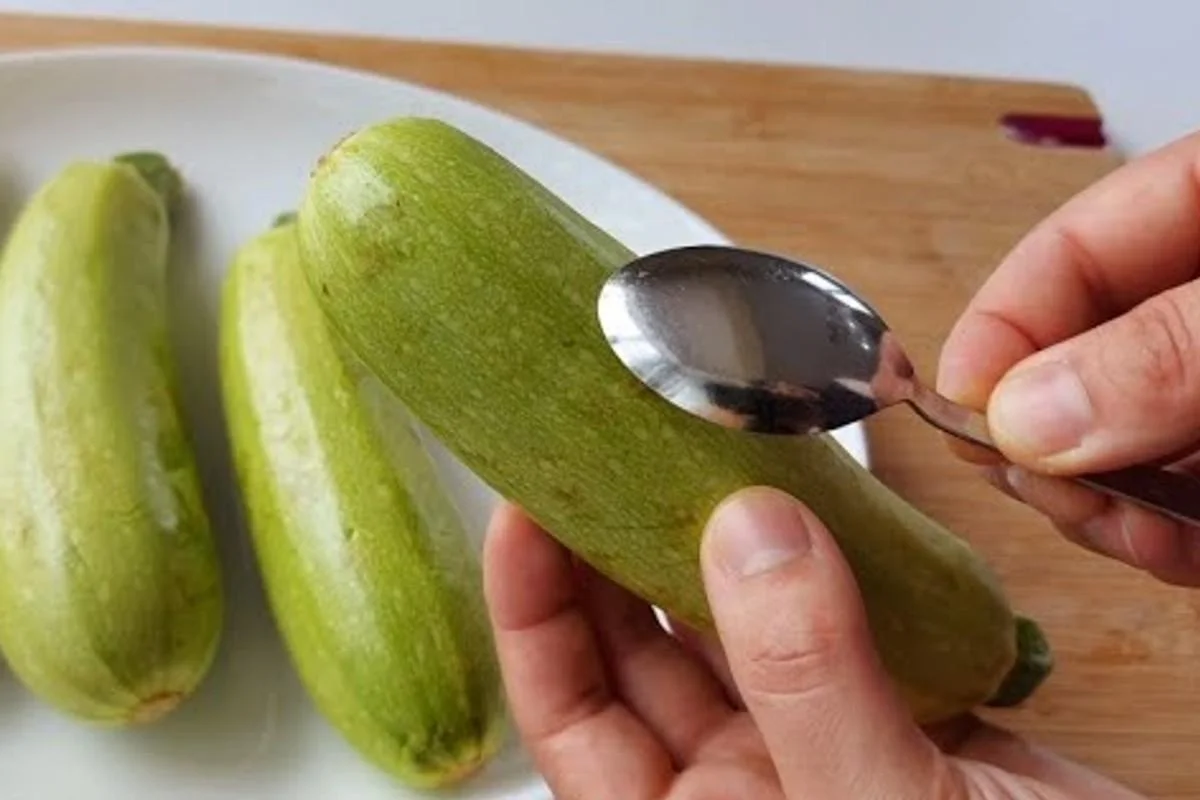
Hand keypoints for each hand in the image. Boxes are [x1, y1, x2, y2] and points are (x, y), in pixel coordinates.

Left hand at [482, 486, 1142, 798]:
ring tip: (696, 454)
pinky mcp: (897, 715)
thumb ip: (807, 682)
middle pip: (641, 653)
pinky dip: (822, 558)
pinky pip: (835, 620)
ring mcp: (818, 747)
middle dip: (614, 549)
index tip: (527, 510)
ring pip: (737, 624)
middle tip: (607, 450)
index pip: (571, 713)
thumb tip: (750, 535)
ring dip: (719, 542)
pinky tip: (807, 499)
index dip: (534, 611)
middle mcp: (743, 789)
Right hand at [937, 130, 1199, 585]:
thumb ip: (1170, 350)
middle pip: (1080, 360)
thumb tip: (1027, 417)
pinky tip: (1157, 549)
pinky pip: (1176, 502)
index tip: (952, 405)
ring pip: (1118, 444)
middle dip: (1047, 433)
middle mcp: (1198, 312)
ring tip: (1115, 529)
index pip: (1074, 253)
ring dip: (1097, 498)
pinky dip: (1158, 536)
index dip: (1004, 326)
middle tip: (1036, 481)